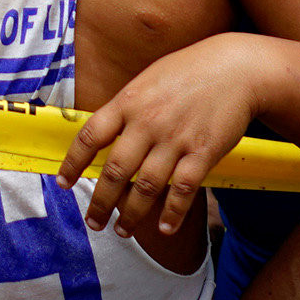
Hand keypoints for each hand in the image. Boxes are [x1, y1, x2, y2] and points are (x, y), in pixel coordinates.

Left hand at [55, 35, 270, 240]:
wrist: (235, 69)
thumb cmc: (187, 73)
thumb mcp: (146, 80)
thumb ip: (126, 108)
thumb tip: (105, 135)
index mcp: (128, 101)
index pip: (90, 136)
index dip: (73, 163)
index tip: (63, 183)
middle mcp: (147, 122)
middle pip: (114, 170)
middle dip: (100, 202)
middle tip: (93, 221)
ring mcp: (175, 138)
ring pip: (145, 186)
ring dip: (131, 214)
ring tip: (123, 230)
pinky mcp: (203, 152)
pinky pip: (182, 190)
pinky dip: (172, 213)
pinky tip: (165, 227)